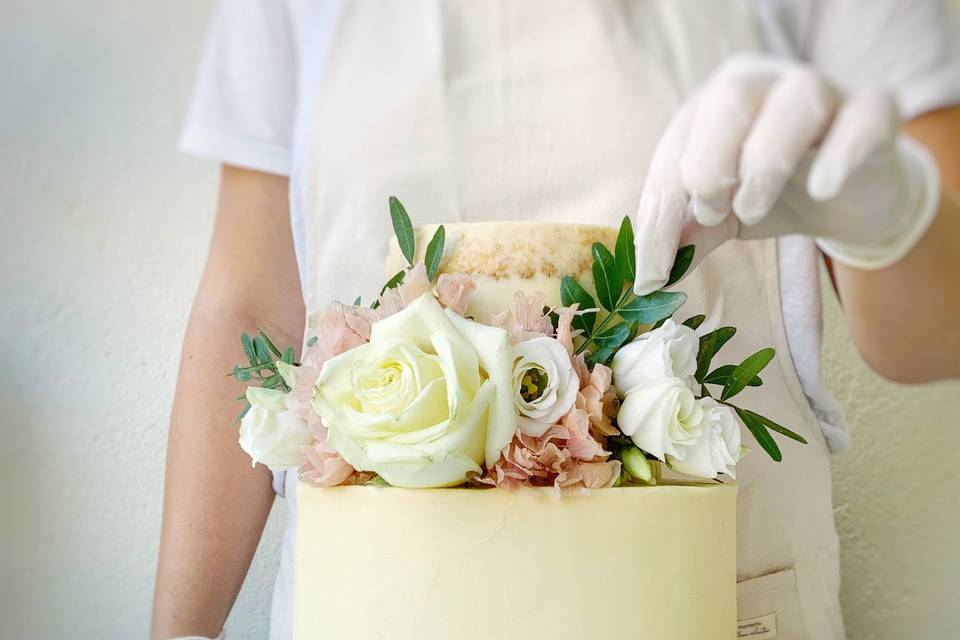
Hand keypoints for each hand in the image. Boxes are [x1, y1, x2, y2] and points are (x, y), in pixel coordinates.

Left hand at [632, 54, 940, 294]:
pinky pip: (864, 117)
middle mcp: (765, 81)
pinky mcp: (874, 111)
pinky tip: (822, 188)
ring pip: (795, 102)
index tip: (651, 273)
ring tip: (752, 209)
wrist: (848, 200)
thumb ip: (685, 236)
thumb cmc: (773, 196)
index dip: (658, 213)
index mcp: (714, 101)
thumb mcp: (719, 217)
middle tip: (711, 213)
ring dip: (765, 163)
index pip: (675, 150)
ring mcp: (824, 90)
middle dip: (708, 165)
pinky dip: (841, 153)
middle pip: (730, 99)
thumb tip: (650, 277)